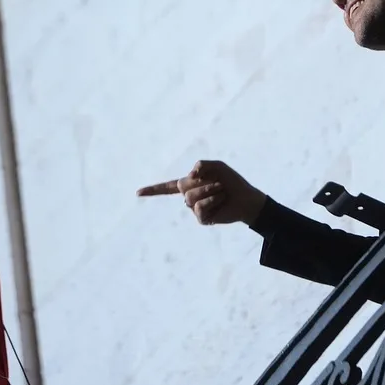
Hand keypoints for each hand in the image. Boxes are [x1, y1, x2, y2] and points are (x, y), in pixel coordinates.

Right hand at [136, 160, 266, 225]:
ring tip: (222, 192)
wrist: (247, 199)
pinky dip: (212, 200)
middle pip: (183, 187)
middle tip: (219, 183)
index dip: (153, 190)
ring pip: (191, 197)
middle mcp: (190, 197)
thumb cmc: (232, 182)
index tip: (138, 193)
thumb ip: (202, 165)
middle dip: (202, 182)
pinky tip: (221, 201)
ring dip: (210, 191)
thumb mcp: (218, 166)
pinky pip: (200, 207)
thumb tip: (191, 175)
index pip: (168, 187)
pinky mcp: (202, 219)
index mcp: (190, 184)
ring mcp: (195, 209)